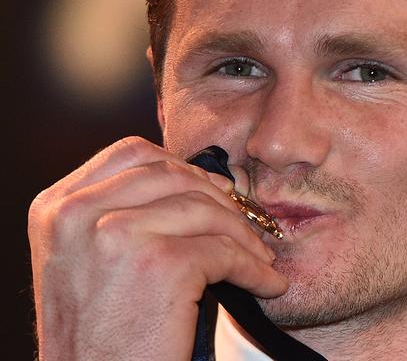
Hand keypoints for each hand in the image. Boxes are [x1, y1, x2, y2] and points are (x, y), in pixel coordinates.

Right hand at [28, 136, 287, 359]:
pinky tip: (266, 283)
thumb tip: (194, 178)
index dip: (181, 166)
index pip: (131, 154)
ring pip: (206, 211)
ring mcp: (119, 234)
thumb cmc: (97, 333)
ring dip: (244, 235)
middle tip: (245, 221)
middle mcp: (80, 213)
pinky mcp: (161, 263)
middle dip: (219, 197)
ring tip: (259, 256)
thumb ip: (119, 211)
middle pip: (174, 176)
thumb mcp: (85, 260)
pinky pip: (225, 252)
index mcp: (58, 207)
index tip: (212, 187)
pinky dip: (254, 268)